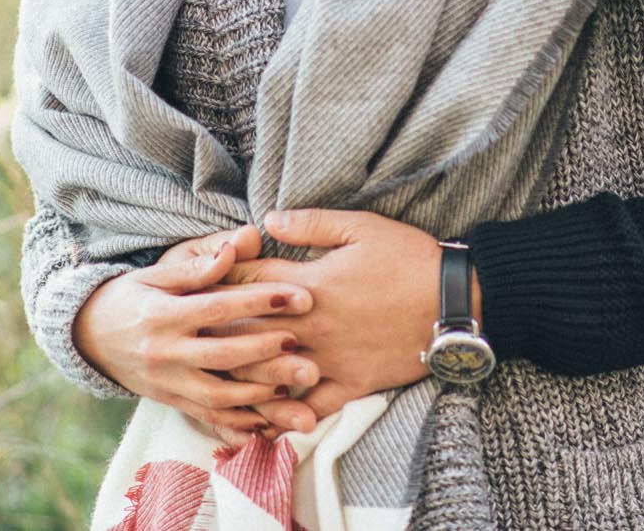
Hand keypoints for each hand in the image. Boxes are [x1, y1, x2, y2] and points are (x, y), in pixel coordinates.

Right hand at [71, 224, 320, 439]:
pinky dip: (239, 422)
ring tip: (295, 384)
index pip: (217, 307)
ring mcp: (167, 382)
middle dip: (267, 350)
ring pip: (218, 395)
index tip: (298, 295)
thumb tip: (235, 248)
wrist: (88, 336)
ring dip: (260, 393)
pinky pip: (207, 416)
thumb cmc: (130, 295)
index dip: (259, 302)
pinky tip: (269, 420)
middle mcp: (164, 351)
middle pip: (223, 355)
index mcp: (162, 314)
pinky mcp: (170, 401)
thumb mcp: (155, 274)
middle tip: (305, 344)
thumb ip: (196, 266)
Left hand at [214, 209, 444, 433]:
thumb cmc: (410, 258)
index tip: (197, 281)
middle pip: (249, 331)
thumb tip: (268, 220)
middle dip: (216, 330)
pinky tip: (262, 422)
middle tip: (188, 332)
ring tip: (208, 377)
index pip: (250, 282)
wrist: (455, 303)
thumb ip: (311, 225)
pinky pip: (312, 406)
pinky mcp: (352, 383)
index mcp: (312, 285)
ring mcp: (331, 359)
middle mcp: (314, 326)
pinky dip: (285, 416)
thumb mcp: (361, 227)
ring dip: (238, 375)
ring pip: (272, 373)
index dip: (219, 279)